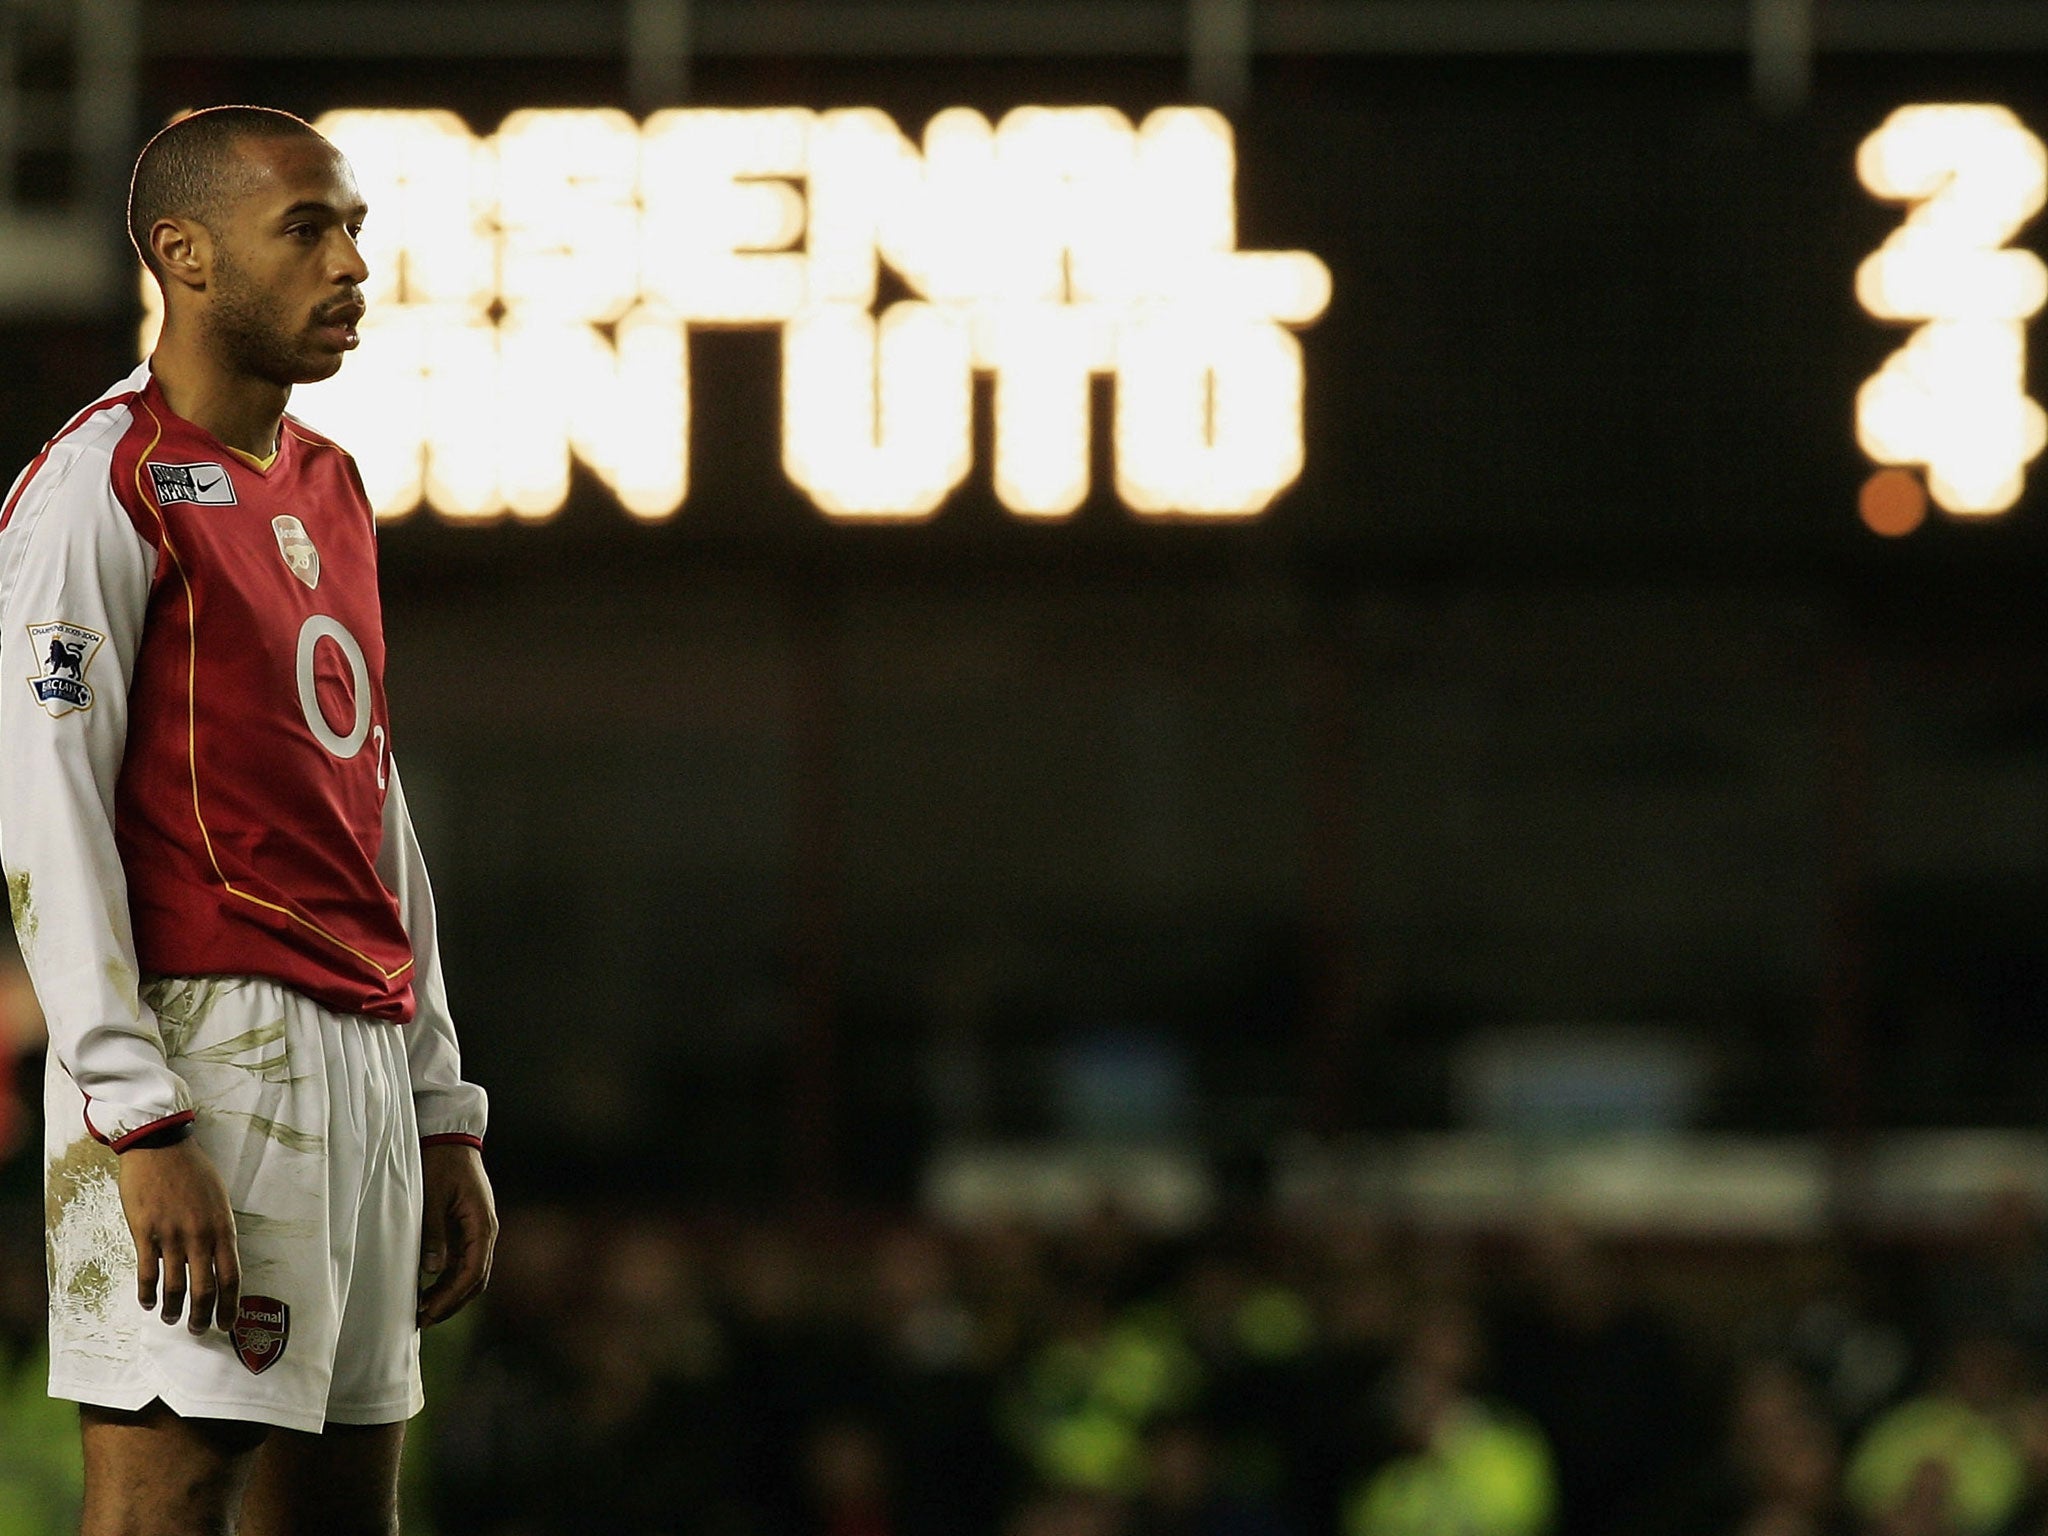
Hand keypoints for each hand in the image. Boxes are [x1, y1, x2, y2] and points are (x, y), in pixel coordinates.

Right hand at [116, 1138, 240, 1333]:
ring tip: (172, 1319)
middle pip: (205, 1288)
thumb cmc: (192, 1172)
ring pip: (175, 1286)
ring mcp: (172, 1235)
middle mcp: (200, 1235)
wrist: (161, 1148)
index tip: (226, 1324)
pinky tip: (148, 1303)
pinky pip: (147, 1272)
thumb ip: (219, 1231)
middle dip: (202, 1315)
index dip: (229, 1305)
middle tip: (198, 1330)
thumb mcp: (218, 1199)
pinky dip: (148, 1293)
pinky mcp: (145, 1232)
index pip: (231, 1276)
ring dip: (174, 1309)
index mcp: (222, 1228)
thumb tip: (218, 1261)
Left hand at [417, 1142, 496, 1327]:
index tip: (430, 1312)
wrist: (450, 1137)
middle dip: (451, 1303)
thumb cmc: (441, 1162)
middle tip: (423, 1320)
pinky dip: (447, 1280)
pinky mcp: (467, 1229)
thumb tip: (432, 1270)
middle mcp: (485, 1231)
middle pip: (475, 1279)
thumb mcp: (433, 1195)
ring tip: (422, 1311)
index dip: (452, 1296)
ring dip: (449, 1294)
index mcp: (482, 1223)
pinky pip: (462, 1262)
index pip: (474, 1271)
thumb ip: (434, 1232)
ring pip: (470, 1274)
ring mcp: (477, 1231)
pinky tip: (428, 1290)